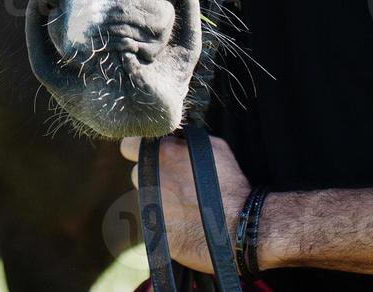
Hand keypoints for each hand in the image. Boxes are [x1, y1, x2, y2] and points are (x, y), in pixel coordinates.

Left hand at [119, 133, 250, 273]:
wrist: (244, 227)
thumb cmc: (231, 184)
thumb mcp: (212, 147)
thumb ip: (184, 141)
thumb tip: (173, 138)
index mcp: (160, 154)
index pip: (128, 146)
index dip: (138, 151)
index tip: (150, 157)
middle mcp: (149, 180)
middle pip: (138, 176)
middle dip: (153, 178)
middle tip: (178, 185)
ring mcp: (150, 209)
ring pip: (147, 201)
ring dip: (161, 202)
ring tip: (188, 207)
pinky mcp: (154, 234)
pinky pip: (156, 225)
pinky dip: (168, 224)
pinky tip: (189, 224)